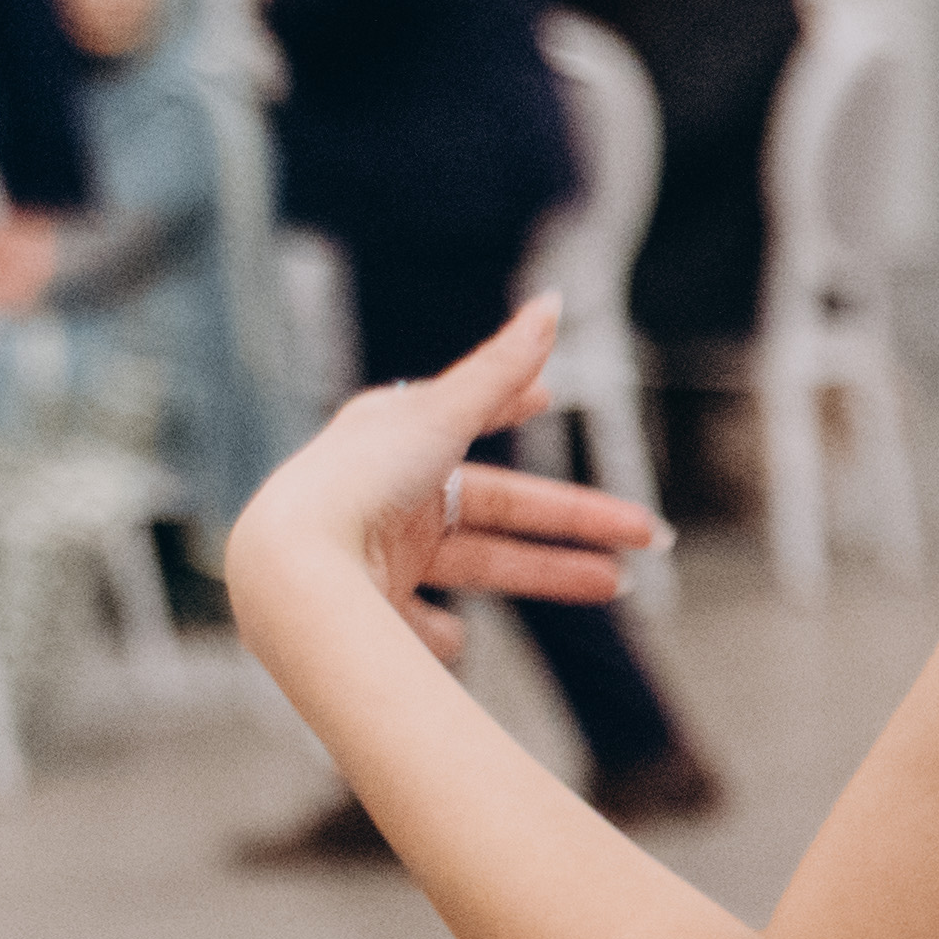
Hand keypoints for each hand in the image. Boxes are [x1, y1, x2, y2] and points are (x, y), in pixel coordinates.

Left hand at [230, 298, 662, 666]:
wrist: (290, 572)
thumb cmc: (358, 483)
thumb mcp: (439, 417)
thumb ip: (499, 368)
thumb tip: (553, 301)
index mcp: (390, 441)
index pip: (463, 417)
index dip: (508, 405)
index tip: (546, 396)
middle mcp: (381, 494)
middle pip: (495, 508)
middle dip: (573, 520)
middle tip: (648, 534)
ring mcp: (375, 554)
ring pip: (477, 565)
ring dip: (545, 572)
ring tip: (614, 584)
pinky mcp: (368, 608)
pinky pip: (415, 623)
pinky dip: (438, 633)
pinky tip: (453, 637)